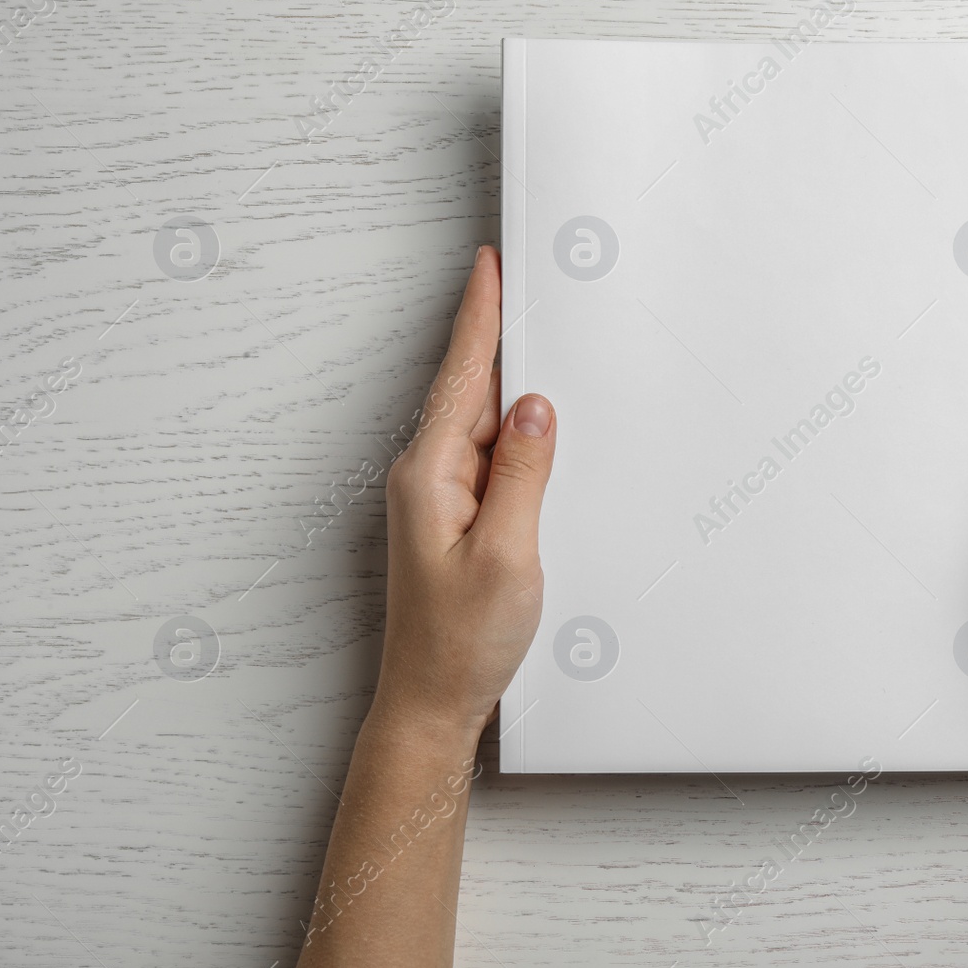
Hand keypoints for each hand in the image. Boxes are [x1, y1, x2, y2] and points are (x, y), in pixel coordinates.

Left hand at [376, 245, 556, 743]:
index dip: (480, 318)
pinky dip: (512, 432)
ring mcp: (436, 497)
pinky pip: (487, 456)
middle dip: (498, 334)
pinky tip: (535, 427)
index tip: (489, 264)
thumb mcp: (509, 555)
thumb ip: (523, 474)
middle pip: (469, 389)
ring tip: (542, 343)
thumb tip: (536, 405)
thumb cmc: (462, 642)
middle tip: (525, 282)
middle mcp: (425, 476)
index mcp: (431, 474)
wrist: (431, 704)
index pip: (463, 377)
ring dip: (509, 384)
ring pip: (480, 422)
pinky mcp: (452, 518)